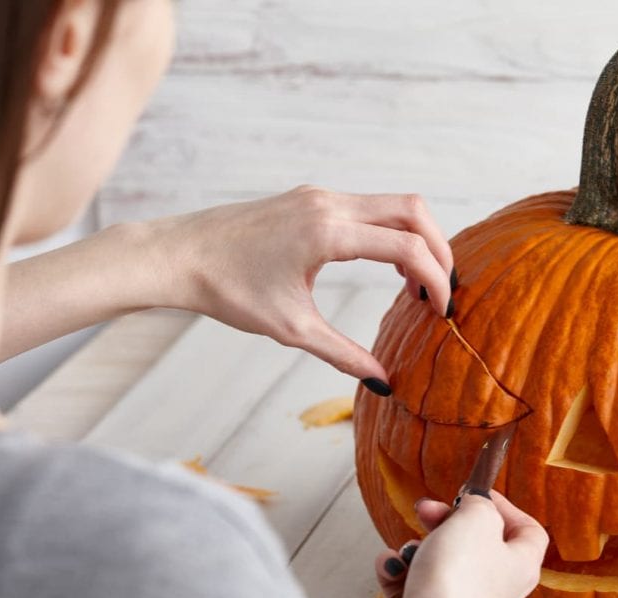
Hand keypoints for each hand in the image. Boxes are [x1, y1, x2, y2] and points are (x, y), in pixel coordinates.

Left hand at [148, 186, 453, 383]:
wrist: (176, 255)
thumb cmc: (226, 289)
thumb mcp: (291, 329)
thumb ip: (343, 354)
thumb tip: (382, 382)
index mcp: (328, 232)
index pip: (407, 248)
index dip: (435, 279)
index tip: (442, 309)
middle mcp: (329, 204)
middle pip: (413, 210)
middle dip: (439, 248)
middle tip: (442, 289)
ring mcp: (319, 195)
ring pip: (392, 204)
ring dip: (415, 239)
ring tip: (414, 284)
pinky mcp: (309, 198)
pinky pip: (368, 207)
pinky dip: (389, 232)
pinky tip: (384, 266)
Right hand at [367, 491, 547, 597]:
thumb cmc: (458, 583)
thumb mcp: (477, 519)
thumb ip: (480, 504)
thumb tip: (475, 503)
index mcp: (520, 567)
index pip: (528, 532)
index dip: (505, 508)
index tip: (476, 496)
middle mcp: (497, 591)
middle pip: (476, 544)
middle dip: (445, 522)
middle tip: (426, 510)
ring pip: (439, 564)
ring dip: (417, 548)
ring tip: (408, 551)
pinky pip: (414, 587)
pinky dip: (400, 574)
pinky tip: (392, 570)